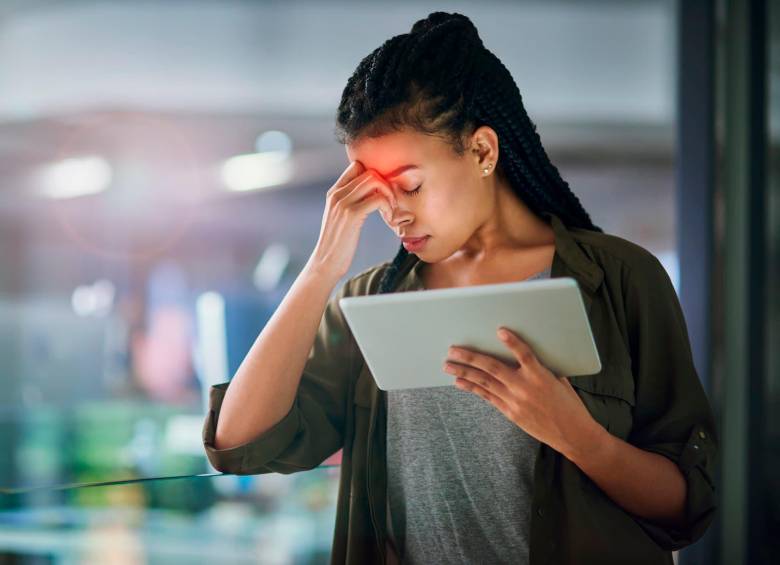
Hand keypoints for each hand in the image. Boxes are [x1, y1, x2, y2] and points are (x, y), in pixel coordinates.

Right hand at [307, 160, 397, 278]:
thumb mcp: (340, 218)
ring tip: (390, 211)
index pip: (356, 166)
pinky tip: (388, 218)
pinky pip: (378, 199)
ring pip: (375, 181)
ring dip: (389, 194)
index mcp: (334, 192)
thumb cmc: (337, 244)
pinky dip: (388, 206)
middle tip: (391, 203)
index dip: (374, 176)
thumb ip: (349, 202)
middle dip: (386, 185)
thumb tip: (369, 194)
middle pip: (369, 172)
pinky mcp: (352, 215)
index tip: (381, 193)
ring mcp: (343, 203)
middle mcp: (337, 194)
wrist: (325, 263)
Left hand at [442, 327, 599, 458]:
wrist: (572, 434)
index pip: (525, 355)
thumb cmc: (569, 405)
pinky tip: (460, 383)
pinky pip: (487, 397)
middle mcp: (525, 388)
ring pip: (485, 383)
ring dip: (464, 373)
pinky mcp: (510, 413)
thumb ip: (541, 368)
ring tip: (448, 366)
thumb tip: (525, 354)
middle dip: (470, 358)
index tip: (500, 331)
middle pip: (493, 368)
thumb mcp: (559, 381)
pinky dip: (473, 388)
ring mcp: (515, 401)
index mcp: (541, 377)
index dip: (513, 343)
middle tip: (453, 350)